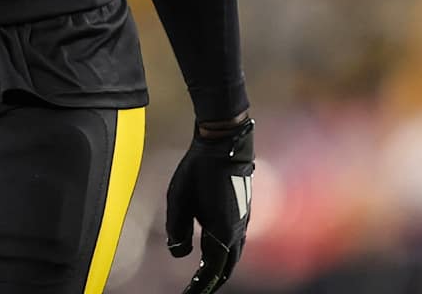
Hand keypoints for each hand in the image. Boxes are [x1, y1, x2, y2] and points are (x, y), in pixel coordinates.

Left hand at [165, 117, 253, 292]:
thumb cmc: (198, 169)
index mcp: (223, 232)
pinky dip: (224, 254)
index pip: (212, 272)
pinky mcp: (243, 214)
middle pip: (226, 269)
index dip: (199, 288)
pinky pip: (235, 243)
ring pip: (232, 256)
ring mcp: (244, 223)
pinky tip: (213, 251)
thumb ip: (177, 231)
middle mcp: (238, 232)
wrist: (225, 143)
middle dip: (211, 283)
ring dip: (219, 269)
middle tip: (194, 291)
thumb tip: (180, 254)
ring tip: (202, 278)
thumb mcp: (178, 199)